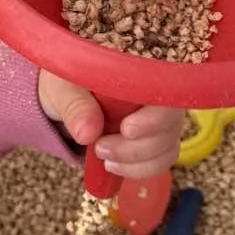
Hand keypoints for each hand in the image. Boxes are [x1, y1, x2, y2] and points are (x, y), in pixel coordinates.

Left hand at [36, 74, 185, 178]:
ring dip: (137, 161)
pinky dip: (139, 169)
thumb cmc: (67, 83)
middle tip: (100, 148)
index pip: (166, 89)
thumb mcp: (62, 87)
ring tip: (104, 159)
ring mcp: (160, 114)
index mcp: (139, 66)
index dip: (154, 115)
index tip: (127, 130)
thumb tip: (87, 133)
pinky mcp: (156, 137)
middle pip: (171, 121)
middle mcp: (159, 88)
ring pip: (169, 144)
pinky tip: (114, 165)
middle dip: (138, 146)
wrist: (64, 99)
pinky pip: (162, 158)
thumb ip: (75, 105)